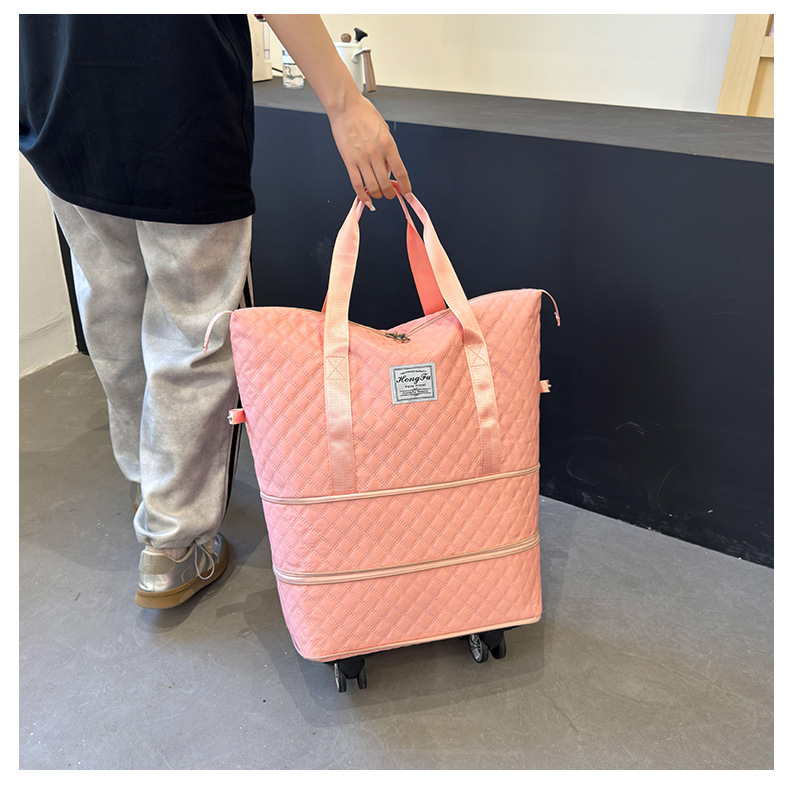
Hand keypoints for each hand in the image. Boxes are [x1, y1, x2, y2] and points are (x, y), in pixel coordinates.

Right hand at [262, 15, 411, 205]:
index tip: (407, 193)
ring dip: (378, 195)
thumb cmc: (364, 114)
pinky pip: (357, 184)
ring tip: (379, 194)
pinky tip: (366, 199)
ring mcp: (361, 158)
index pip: (400, 171)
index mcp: (388, 144)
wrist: (345, 106)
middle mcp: (376, 153)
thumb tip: (388, 169)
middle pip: (386, 183)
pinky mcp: (349, 161)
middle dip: (390, 193)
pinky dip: (362, 195)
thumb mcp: (384, 130)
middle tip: (391, 194)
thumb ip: (388, 150)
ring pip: (372, 187)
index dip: (405, 186)